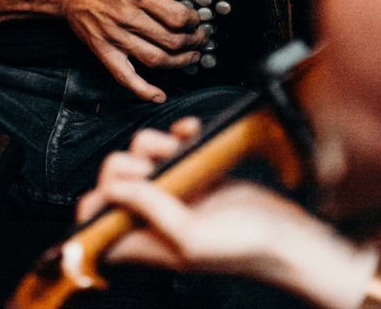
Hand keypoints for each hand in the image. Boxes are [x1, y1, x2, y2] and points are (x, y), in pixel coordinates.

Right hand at [53, 0, 204, 101]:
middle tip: (200, 39)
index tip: (196, 20)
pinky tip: (159, 95)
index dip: (194, 22)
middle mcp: (127, 17)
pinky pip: (125, 76)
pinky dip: (144, 90)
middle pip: (172, 41)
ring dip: (180, 62)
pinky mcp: (103, 50)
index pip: (177, 17)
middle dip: (193, 42)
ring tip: (191, 57)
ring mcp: (115, 37)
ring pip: (156, 59)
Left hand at [79, 120, 377, 303]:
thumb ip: (150, 210)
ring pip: (140, 154)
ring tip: (181, 152)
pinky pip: (171, 142)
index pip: (93, 220)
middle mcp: (150, 216)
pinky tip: (193, 134)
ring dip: (156, 144)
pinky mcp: (192, 171)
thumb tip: (115, 189)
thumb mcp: (190, 237)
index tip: (119, 190)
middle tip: (158, 172)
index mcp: (142, 240)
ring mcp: (172, 192)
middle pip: (113, 178)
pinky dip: (179, 132)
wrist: (287, 234)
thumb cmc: (245, 248)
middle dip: (129, 165)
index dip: (96, 201)